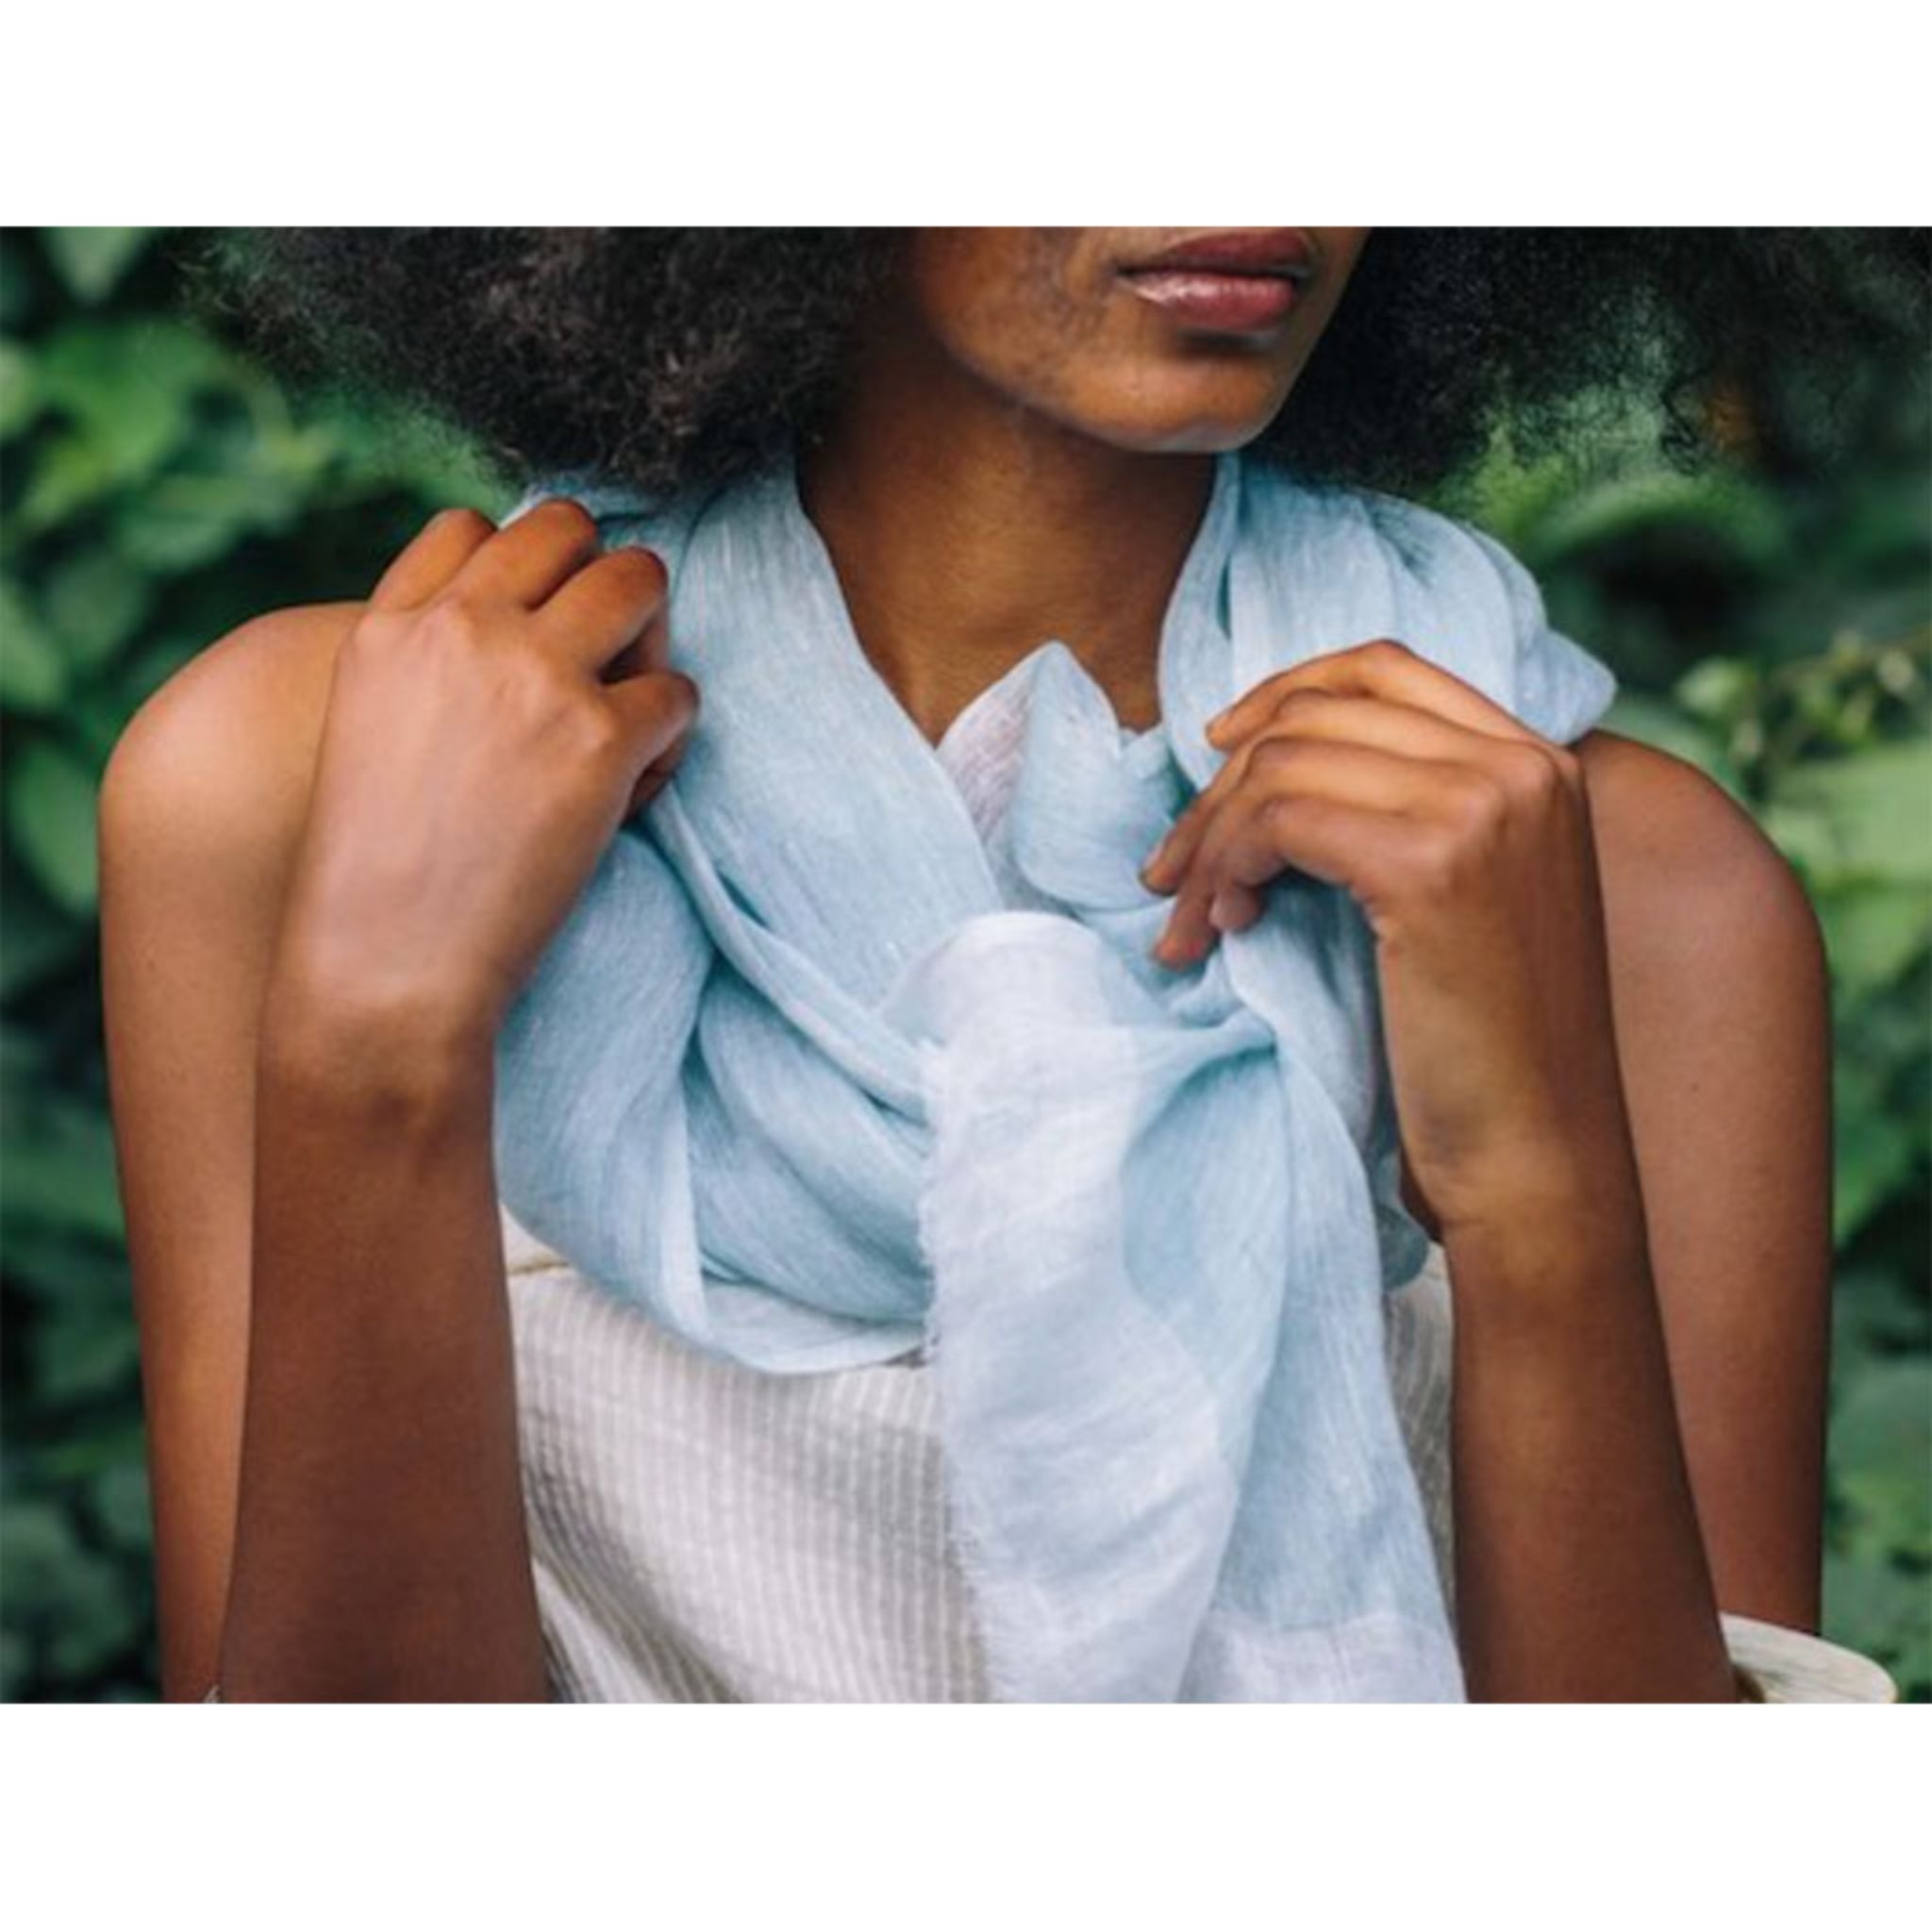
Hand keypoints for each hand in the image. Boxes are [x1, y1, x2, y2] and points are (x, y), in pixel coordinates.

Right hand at [268, 499, 697, 1053]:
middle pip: (571, 530)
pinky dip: (673, 738)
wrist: (388, 964)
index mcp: (394, 626)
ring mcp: (537, 675)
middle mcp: (464, 628)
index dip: (522, 571)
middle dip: (602, 583)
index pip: (476, 528)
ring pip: (642, 581)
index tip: (535, 631)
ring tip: (630, 714)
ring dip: (654, 637)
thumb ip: (427, 664)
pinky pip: (680, 693)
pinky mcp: (601, 737)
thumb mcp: (368, 732)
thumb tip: (521, 629)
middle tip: (606, 660)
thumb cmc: (378, 875)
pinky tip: (634, 788)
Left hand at [1139, 639, 1627, 1234]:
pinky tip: (1222, 927)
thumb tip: (1263, 761)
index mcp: (1537, 762)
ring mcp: (1484, 808)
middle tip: (1173, 870)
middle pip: (1318, 712)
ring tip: (1194, 917)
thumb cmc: (1483, 1046)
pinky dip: (1226, 866)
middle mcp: (1521, 767)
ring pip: (1284, 763)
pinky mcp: (1432, 866)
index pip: (1384, 665)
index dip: (1281, 693)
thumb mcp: (1466, 898)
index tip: (1216, 749)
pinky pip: (1279, 819)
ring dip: (1210, 839)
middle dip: (1221, 785)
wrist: (1540, 1152)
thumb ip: (1407, 812)